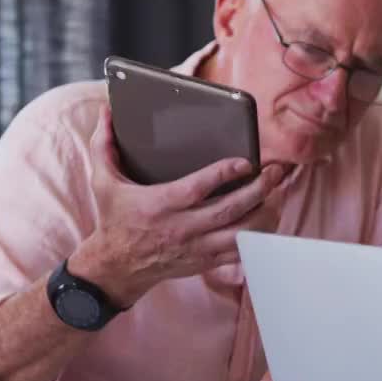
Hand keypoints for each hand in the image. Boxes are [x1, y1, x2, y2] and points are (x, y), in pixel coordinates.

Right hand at [71, 106, 290, 304]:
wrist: (117, 267)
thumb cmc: (114, 219)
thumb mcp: (103, 182)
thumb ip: (104, 146)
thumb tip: (106, 113)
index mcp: (158, 206)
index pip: (196, 190)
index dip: (223, 174)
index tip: (245, 161)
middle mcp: (181, 229)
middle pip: (228, 210)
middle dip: (257, 190)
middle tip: (275, 171)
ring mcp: (196, 248)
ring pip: (240, 234)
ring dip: (264, 213)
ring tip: (278, 191)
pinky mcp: (206, 261)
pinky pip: (240, 252)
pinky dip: (259, 236)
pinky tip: (269, 216)